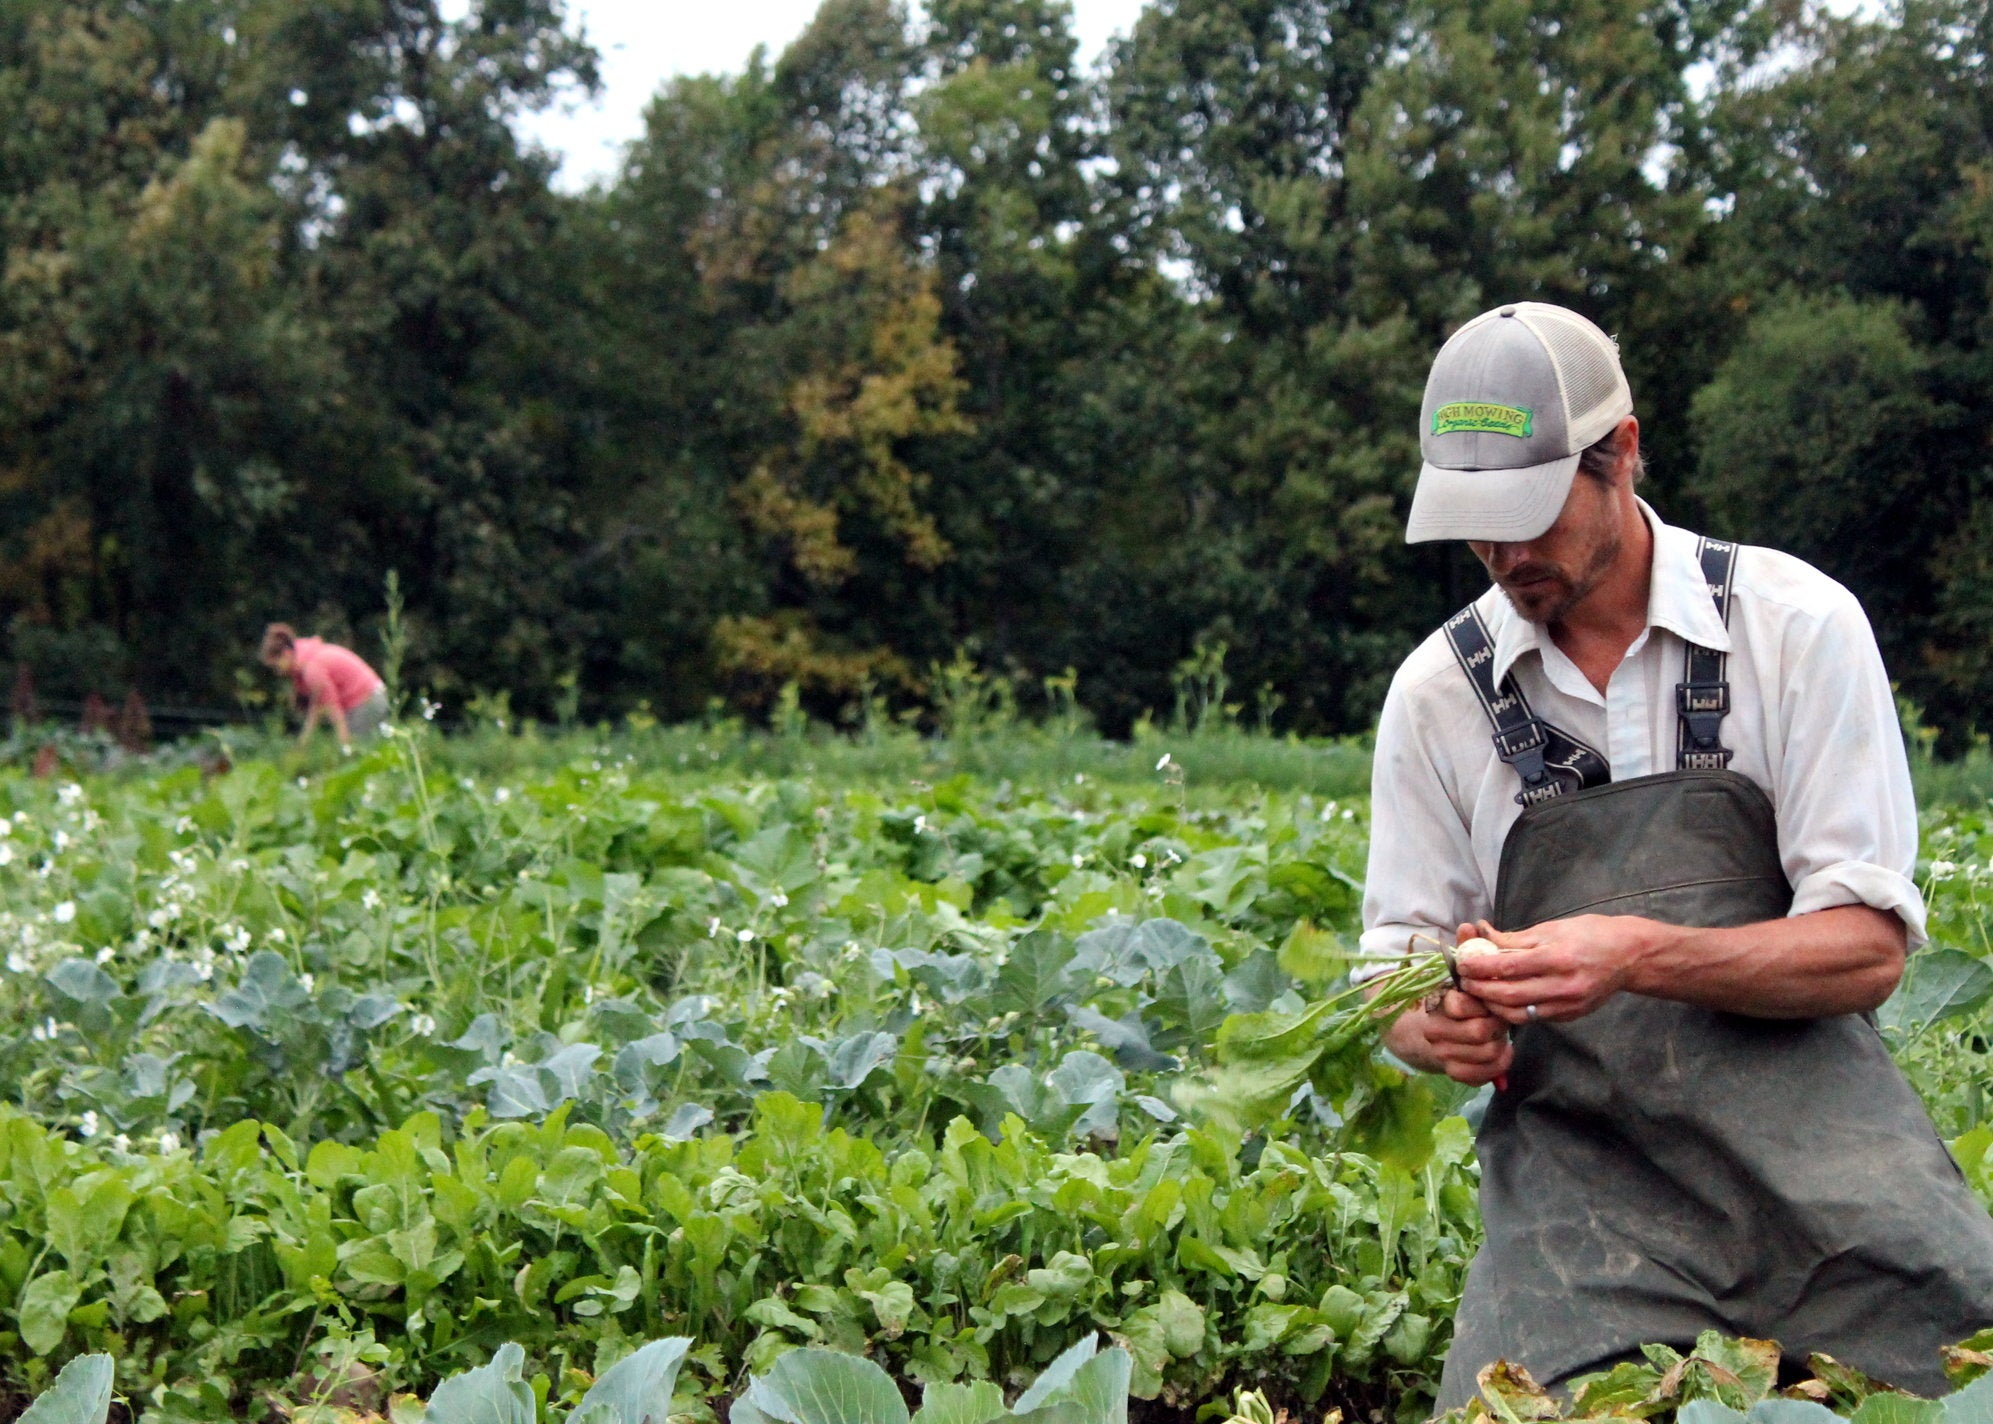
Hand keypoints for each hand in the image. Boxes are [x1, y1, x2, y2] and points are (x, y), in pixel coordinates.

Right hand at [1381, 922, 1512, 1085]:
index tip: (1487, 1000)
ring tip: (1499, 1035)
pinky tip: (1501, 1052)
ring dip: (1500, 1044)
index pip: (1460, 1004)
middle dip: (1496, 1025)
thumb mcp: (1461, 974)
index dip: (1480, 1003)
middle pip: (1478, 1033)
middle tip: (1499, 1019)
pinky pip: (1482, 1074)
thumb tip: (1470, 925)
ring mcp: (1443, 1053)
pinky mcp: (1454, 1072)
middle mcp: (1435, 1030)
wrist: (1430, 1032)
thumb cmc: (1456, 999)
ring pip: (1485, 1054)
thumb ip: (1467, 950)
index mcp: (1438, 1003)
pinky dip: (1498, 1064)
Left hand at [1455, 914, 1654, 1025]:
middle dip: (1481, 990)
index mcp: (1557, 958)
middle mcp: (1563, 985)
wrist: (1629, 956)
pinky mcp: (1571, 1016)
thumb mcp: (1552, 928)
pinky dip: (1514, 1011)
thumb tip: (1482, 936)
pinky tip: (1502, 1001)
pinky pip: (1535, 1018)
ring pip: (1519, 1013)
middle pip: (1509, 995)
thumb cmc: (1590, 934)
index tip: (1462, 963)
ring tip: (1479, 993)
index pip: (1508, 967)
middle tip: (1465, 982)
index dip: (1480, 967)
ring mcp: (1568, 1005)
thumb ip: (1515, 939)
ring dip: (1493, 1005)